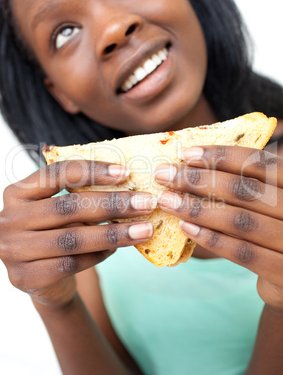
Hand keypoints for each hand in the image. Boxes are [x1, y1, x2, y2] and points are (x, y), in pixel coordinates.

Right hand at [0, 160, 154, 307]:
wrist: (40, 278)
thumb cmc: (56, 232)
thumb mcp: (62, 210)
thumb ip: (82, 197)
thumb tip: (129, 186)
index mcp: (18, 192)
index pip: (55, 173)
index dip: (92, 171)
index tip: (126, 172)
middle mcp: (9, 219)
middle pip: (68, 207)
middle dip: (112, 204)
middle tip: (146, 203)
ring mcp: (13, 250)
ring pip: (72, 239)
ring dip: (114, 233)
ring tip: (144, 229)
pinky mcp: (25, 278)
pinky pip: (71, 264)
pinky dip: (99, 255)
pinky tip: (117, 249)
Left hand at [155, 146, 282, 309]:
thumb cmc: (271, 229)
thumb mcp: (266, 202)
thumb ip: (243, 185)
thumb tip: (190, 163)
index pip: (258, 163)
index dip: (221, 156)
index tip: (186, 153)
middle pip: (244, 189)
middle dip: (198, 180)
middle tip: (164, 175)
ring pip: (240, 220)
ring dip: (197, 209)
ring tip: (166, 201)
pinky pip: (244, 253)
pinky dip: (212, 239)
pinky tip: (185, 228)